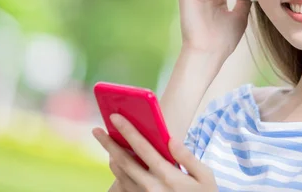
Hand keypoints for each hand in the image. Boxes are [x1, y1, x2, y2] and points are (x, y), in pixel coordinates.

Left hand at [93, 114, 218, 191]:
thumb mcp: (205, 176)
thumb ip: (187, 157)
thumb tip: (171, 139)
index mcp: (168, 176)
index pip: (143, 148)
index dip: (128, 131)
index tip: (115, 117)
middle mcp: (152, 187)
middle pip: (124, 161)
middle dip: (108, 143)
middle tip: (96, 130)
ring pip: (120, 175)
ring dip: (111, 157)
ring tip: (107, 145)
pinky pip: (123, 187)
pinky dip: (117, 174)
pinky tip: (117, 164)